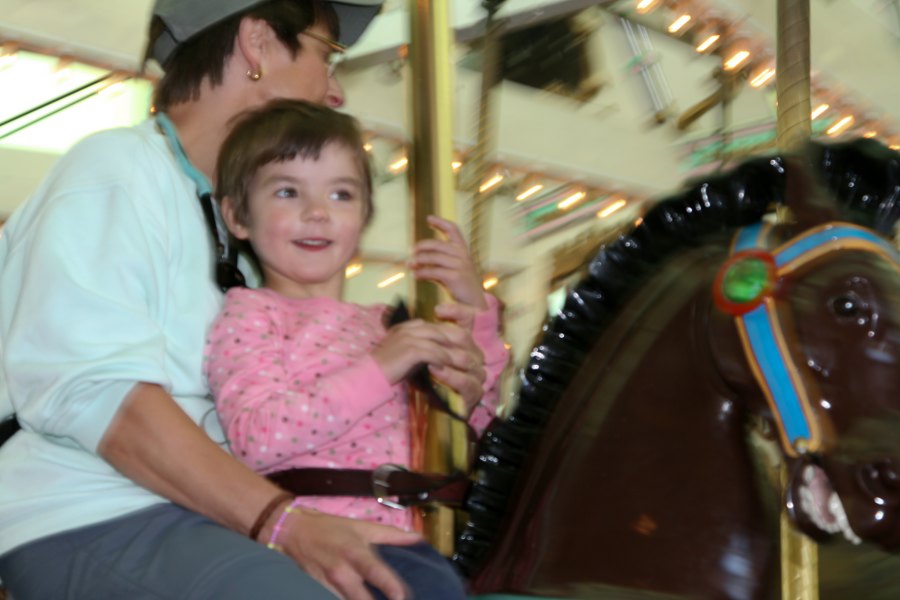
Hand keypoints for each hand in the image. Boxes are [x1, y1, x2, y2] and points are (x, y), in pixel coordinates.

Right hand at [281, 507, 420, 599]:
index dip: (391, 587)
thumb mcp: (362, 527)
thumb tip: (418, 539)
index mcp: (355, 554)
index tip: (402, 597)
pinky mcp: (320, 594)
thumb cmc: (331, 529)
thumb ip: (392, 535)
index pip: (376, 573)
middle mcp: (342, 574)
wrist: (293, 533)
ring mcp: (329, 587)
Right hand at [371, 319, 460, 384]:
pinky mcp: (409, 349)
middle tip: (471, 353)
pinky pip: (432, 352)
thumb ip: (420, 349)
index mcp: (408, 327)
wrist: (369, 375)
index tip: (463, 346)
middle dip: (458, 341)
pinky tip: (449, 366)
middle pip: (441, 329)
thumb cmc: (387, 368)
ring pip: (439, 340)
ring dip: (454, 352)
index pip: (435, 326)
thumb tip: (439, 354)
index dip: (450, 335)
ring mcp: (408, 337)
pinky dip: (442, 359)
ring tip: (466, 362)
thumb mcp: (405, 354)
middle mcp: (409, 328)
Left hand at [411, 216, 487, 309]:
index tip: (429, 218)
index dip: (441, 223)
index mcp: (463, 250)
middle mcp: (463, 255)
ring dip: (418, 260)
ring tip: (409, 264)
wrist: (475, 305)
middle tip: (410, 251)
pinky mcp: (455, 276)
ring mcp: (460, 265)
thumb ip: (436, 264)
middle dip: (421, 246)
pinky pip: (433, 271)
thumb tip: (415, 261)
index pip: (453, 230)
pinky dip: (421, 273)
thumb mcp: (450, 271)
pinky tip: (415, 275)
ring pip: (433, 257)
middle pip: (437, 244)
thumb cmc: (462, 287)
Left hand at [429, 305, 486, 412]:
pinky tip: (436, 370)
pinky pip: (467, 383)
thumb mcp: (423, 353)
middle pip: (471, 343)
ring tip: (430, 358)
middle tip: (432, 337)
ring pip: (470, 362)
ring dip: (450, 358)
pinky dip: (451, 375)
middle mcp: (474, 361)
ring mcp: (476, 379)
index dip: (460, 312)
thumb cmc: (420, 378)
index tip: (440, 309)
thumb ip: (430, 335)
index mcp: (463, 348)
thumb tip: (434, 311)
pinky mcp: (473, 396)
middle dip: (453, 338)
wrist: (420, 412)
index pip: (469, 324)